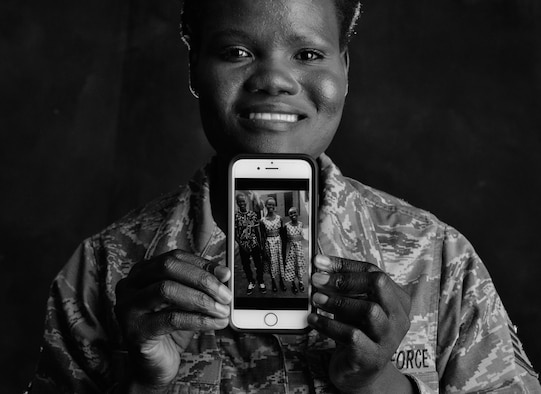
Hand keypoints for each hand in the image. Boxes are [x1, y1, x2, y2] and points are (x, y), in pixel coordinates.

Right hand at [114, 249, 230, 392]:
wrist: (155, 366)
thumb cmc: (171, 329)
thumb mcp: (188, 302)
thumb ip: (202, 286)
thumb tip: (224, 273)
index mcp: (141, 272)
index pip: (174, 257)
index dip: (202, 264)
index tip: (226, 275)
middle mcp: (129, 285)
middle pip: (168, 268)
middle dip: (202, 280)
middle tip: (225, 294)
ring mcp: (127, 307)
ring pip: (167, 290)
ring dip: (201, 299)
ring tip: (221, 310)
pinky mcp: (134, 330)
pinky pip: (171, 318)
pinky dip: (198, 320)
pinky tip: (214, 324)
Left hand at [309, 255, 412, 393]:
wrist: (359, 374)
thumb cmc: (356, 332)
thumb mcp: (352, 306)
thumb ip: (342, 288)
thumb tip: (319, 267)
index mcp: (398, 299)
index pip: (373, 271)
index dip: (344, 265)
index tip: (319, 262)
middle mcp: (399, 317)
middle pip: (379, 284)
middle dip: (345, 279)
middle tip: (318, 279)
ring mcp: (389, 338)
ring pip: (369, 310)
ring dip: (337, 301)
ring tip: (316, 299)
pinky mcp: (373, 357)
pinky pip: (352, 335)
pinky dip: (329, 325)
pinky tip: (313, 319)